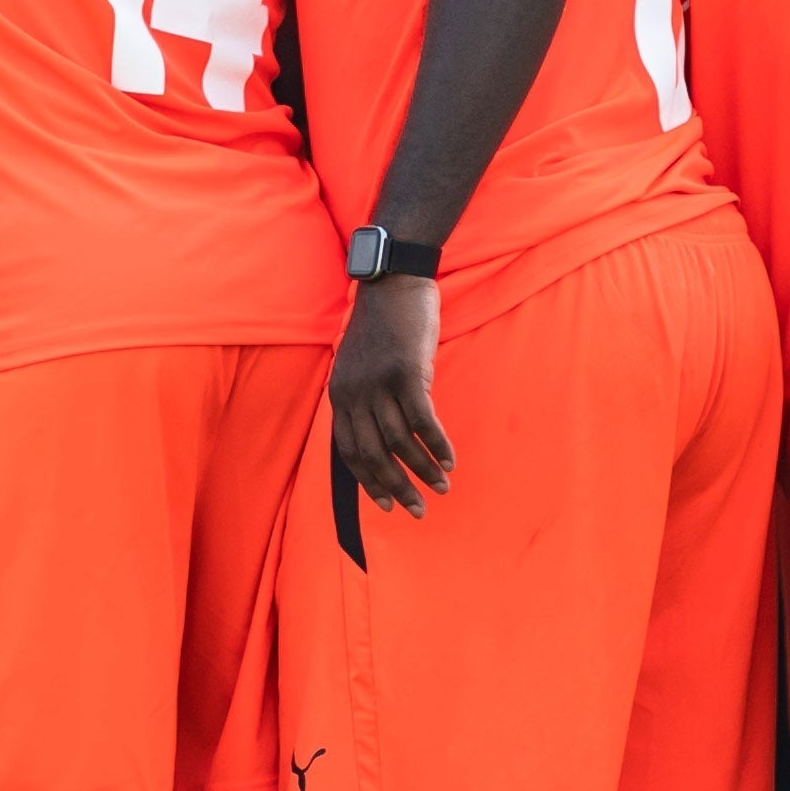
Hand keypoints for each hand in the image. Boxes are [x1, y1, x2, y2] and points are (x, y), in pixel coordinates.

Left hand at [329, 274, 452, 515]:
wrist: (393, 280)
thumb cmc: (383, 323)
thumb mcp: (360, 363)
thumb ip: (364, 397)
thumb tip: (382, 435)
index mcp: (339, 393)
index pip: (348, 450)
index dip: (368, 481)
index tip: (386, 504)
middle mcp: (354, 392)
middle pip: (373, 454)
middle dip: (396, 487)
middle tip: (418, 510)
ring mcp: (379, 382)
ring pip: (400, 441)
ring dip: (423, 469)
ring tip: (442, 486)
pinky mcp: (407, 372)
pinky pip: (423, 420)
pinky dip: (438, 444)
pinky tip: (450, 460)